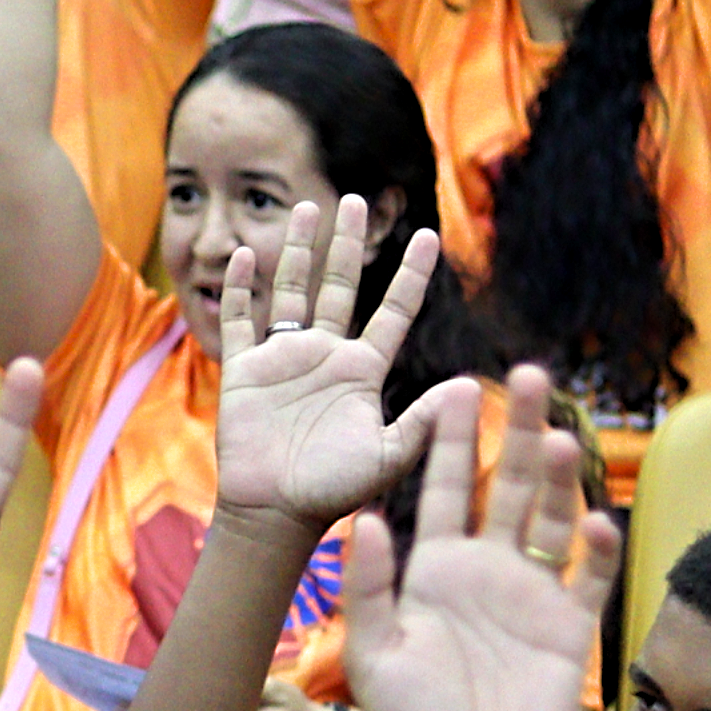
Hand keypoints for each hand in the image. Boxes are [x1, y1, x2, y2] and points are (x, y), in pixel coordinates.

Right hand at [210, 195, 456, 527]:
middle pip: (339, 286)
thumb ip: (425, 421)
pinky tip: (245, 256)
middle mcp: (325, 356)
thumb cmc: (334, 490)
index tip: (429, 235)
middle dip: (348, 244)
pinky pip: (242, 321)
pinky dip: (240, 289)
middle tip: (356, 199)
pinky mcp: (245, 370)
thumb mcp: (389, 456)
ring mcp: (284, 359)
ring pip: (292, 291)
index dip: (410, 275)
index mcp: (362, 371)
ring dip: (298, 251)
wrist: (275, 511)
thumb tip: (470, 386)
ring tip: (306, 208)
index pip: (393, 311)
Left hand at [338, 371, 618, 710]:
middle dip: (517, 432)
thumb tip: (363, 519)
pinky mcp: (570, 627)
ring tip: (560, 436)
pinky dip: (594, 550)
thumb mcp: (374, 653)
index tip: (455, 388)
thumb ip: (369, 588)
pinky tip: (591, 519)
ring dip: (555, 478)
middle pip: (506, 486)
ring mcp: (532, 595)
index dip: (451, 441)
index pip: (445, 489)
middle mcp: (487, 570)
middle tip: (528, 377)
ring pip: (548, 519)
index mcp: (435, 568)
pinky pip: (589, 579)